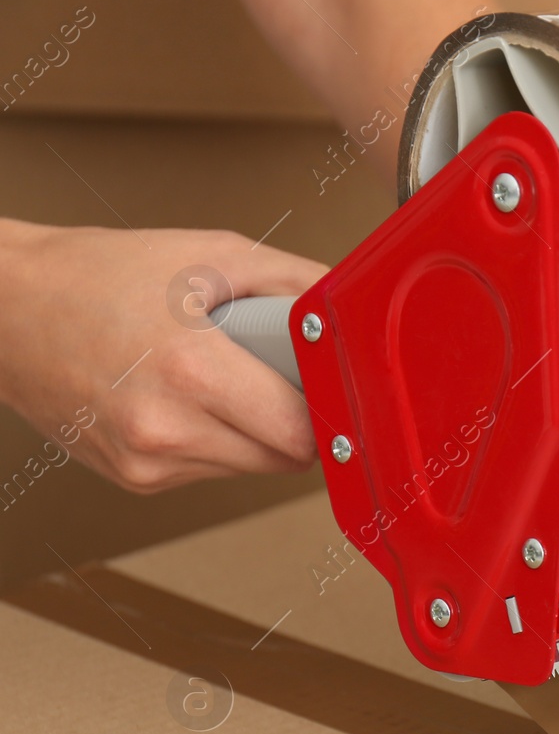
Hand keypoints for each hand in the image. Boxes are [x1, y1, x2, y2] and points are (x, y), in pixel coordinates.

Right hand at [0, 220, 327, 491]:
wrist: (4, 307)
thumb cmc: (96, 274)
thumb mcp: (210, 255)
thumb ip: (294, 283)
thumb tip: (349, 307)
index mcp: (190, 371)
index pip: (299, 433)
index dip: (325, 409)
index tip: (328, 387)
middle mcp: (165, 429)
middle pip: (284, 459)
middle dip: (294, 421)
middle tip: (276, 374)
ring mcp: (145, 462)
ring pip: (249, 468)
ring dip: (254, 433)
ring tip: (219, 377)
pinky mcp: (133, 478)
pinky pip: (209, 470)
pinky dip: (215, 440)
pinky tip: (186, 397)